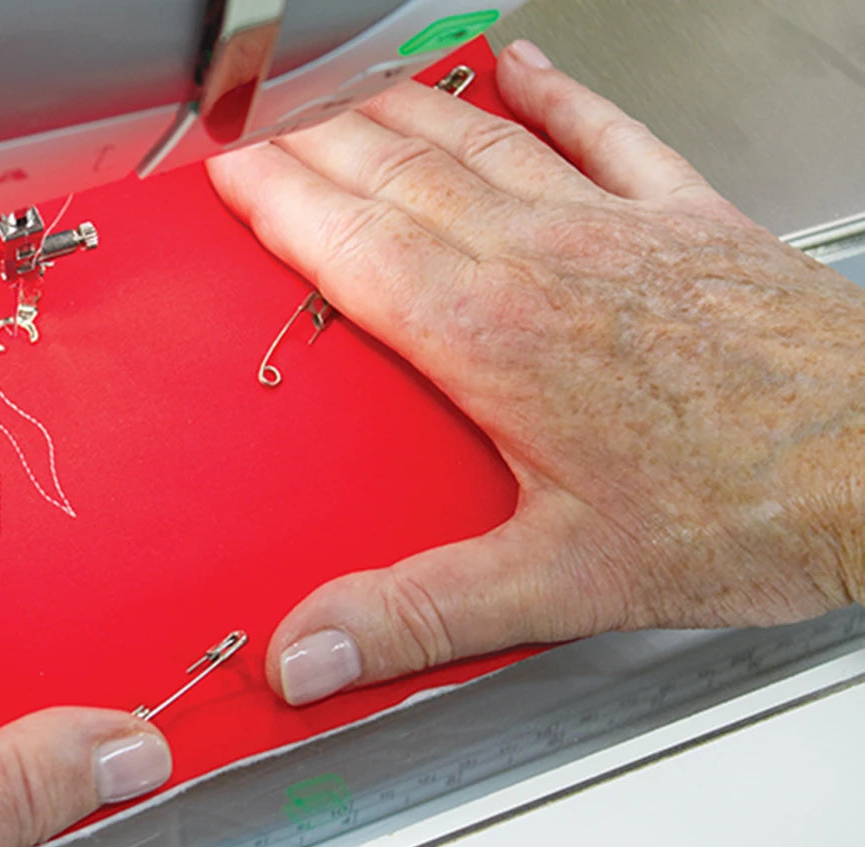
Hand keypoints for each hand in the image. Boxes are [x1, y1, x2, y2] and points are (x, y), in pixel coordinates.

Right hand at [208, 40, 864, 705]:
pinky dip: (548, 90)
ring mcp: (614, 224)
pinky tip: (517, 63)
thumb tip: (312, 652)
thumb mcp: (560, 585)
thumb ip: (420, 614)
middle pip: (395, 175)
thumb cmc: (748, 512)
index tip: (228, 167)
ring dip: (396, 109)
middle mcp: (543, 258)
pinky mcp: (685, 213)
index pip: (349, 246)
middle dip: (312, 141)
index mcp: (493, 337)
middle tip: (259, 119)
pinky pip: (598, 128)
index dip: (276, 198)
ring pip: (476, 139)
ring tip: (342, 91)